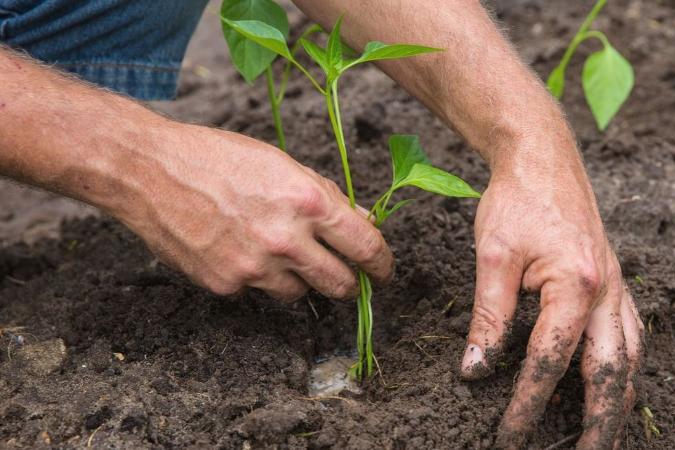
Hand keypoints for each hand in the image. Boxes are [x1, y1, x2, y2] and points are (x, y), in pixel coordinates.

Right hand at [111, 122, 392, 300]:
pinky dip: (255, 276)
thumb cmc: (216, 157)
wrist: (148, 170)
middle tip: (344, 277)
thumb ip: (324, 196)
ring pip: (299, 293)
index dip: (382, 264)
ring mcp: (254, 267)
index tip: (384, 271)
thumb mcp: (281, 164)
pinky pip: (257, 291)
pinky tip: (235, 248)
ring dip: (298, 278)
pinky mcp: (225, 284)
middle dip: (348, 284)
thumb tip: (360, 222)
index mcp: (306, 201)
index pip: (366, 246)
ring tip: (274, 249)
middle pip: (340, 285)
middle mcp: (285, 239)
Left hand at [459, 149, 643, 448]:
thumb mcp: (492, 257)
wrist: (543, 157)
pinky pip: (631, 336)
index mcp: (577, 285)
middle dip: (598, 423)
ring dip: (618, 401)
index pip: (550, 362)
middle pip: (611, 373)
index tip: (509, 438)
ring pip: (631, 358)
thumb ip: (489, 317)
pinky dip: (624, 368)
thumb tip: (476, 369)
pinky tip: (614, 384)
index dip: (527, 405)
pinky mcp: (616, 282)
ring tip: (604, 434)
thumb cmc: (516, 200)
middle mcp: (609, 291)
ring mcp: (619, 287)